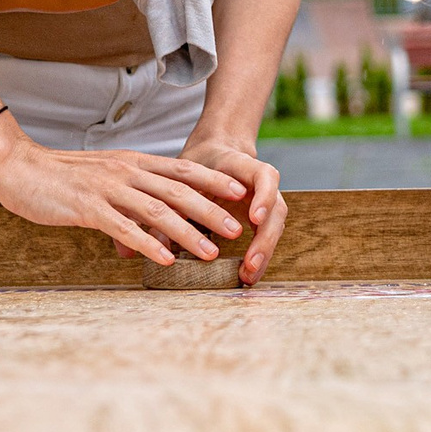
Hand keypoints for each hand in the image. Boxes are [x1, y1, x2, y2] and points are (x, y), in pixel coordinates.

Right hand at [0, 124, 247, 263]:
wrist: (19, 168)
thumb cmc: (62, 176)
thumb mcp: (106, 175)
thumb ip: (132, 187)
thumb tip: (156, 207)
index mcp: (133, 162)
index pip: (182, 169)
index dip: (213, 180)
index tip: (240, 191)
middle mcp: (126, 172)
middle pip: (178, 191)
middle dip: (211, 210)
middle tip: (237, 229)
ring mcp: (108, 189)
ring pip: (157, 211)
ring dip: (187, 233)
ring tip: (210, 252)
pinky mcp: (88, 208)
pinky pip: (123, 228)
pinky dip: (147, 245)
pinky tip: (164, 260)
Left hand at [181, 137, 284, 282]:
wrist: (214, 154)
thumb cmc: (197, 165)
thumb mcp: (182, 177)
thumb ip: (171, 204)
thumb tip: (154, 240)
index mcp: (242, 165)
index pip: (264, 176)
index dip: (263, 196)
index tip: (254, 218)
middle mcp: (262, 183)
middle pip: (276, 208)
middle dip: (264, 239)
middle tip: (250, 264)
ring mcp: (267, 199)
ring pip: (275, 225)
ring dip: (264, 252)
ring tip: (247, 277)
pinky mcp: (263, 215)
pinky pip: (267, 235)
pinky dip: (260, 255)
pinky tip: (247, 275)